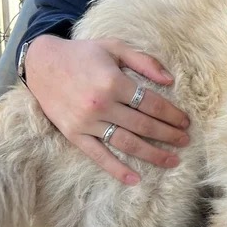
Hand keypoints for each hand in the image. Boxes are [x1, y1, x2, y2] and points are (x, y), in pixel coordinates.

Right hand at [23, 34, 189, 184]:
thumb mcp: (114, 47)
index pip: (151, 103)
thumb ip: (143, 61)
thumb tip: (170, 81)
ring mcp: (87, 122)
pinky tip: (135, 179)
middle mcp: (101, 104)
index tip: (185, 122)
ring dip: (153, 154)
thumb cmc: (82, 54)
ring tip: (172, 160)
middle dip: (169, 135)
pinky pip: (99, 156)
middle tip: (185, 141)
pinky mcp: (74, 135)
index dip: (172, 114)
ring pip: (127, 143)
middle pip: (144, 125)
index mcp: (113, 82)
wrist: (41, 64)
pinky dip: (117, 170)